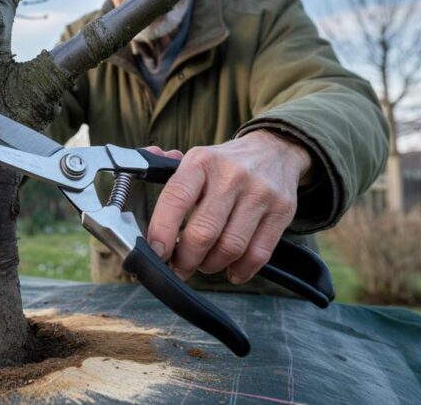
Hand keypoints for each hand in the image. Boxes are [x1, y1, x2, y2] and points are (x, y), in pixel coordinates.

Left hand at [145, 130, 311, 283]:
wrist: (275, 150)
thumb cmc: (225, 164)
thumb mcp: (196, 158)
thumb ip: (165, 167)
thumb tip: (138, 162)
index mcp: (200, 162)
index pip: (175, 199)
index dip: (162, 232)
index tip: (156, 253)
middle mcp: (230, 176)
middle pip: (203, 233)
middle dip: (186, 260)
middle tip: (179, 266)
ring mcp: (259, 194)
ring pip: (230, 248)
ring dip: (211, 266)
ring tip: (204, 264)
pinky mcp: (282, 211)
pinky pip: (259, 254)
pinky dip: (241, 270)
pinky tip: (231, 269)